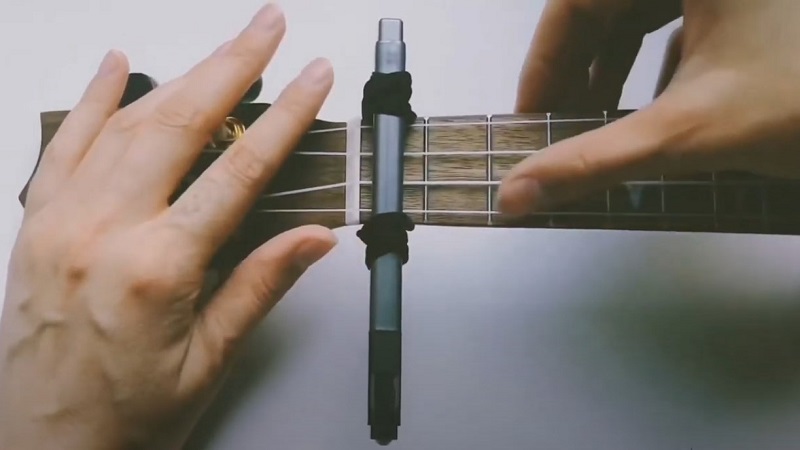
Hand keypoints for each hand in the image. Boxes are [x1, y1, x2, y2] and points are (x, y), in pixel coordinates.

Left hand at [0, 4, 335, 448]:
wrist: (38, 446)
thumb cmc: (124, 417)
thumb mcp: (209, 360)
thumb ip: (261, 287)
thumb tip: (314, 238)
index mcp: (156, 270)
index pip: (238, 173)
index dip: (285, 119)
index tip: (313, 79)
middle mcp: (102, 233)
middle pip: (179, 124)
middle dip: (232, 65)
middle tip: (267, 26)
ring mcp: (60, 222)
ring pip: (125, 123)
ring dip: (180, 76)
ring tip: (221, 47)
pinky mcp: (35, 225)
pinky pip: (63, 144)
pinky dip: (92, 99)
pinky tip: (116, 66)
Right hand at [498, 0, 799, 214]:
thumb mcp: (692, 131)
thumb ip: (594, 163)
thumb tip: (522, 193)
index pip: (576, 2)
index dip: (544, 64)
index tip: (532, 116)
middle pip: (609, 7)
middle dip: (581, 71)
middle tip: (561, 126)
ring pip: (645, 10)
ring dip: (618, 66)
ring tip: (604, 120)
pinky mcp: (753, 4)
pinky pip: (686, 15)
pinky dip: (664, 58)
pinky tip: (665, 100)